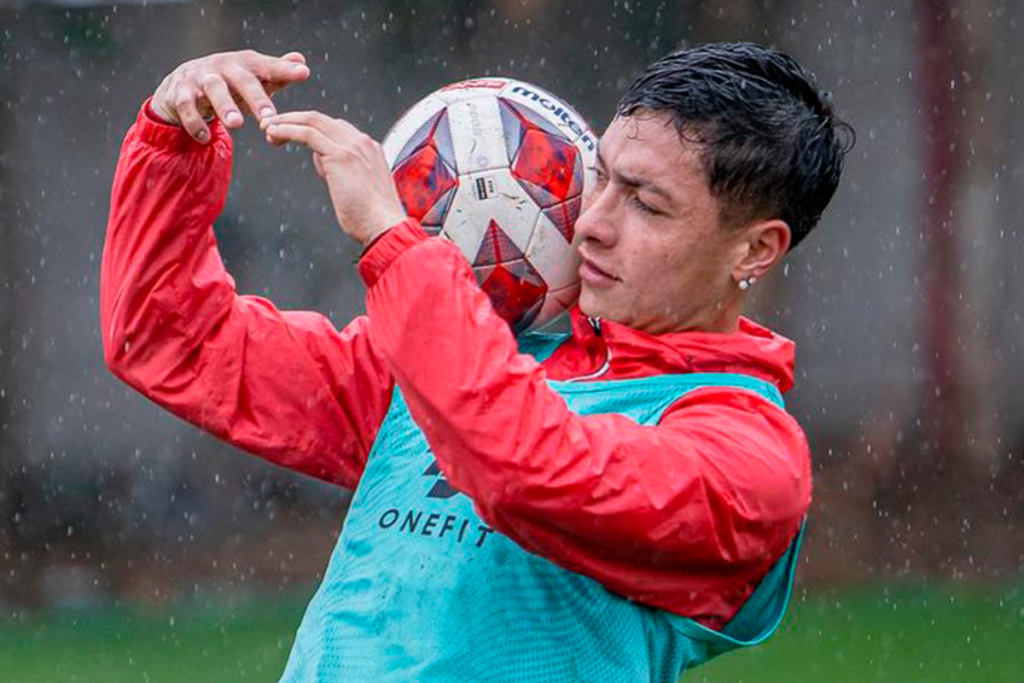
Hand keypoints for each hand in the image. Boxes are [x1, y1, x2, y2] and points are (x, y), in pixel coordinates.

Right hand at [151, 49, 310, 142]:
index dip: (285, 69)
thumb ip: (277, 72)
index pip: (267, 66)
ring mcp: (200, 78)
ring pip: (213, 90)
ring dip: (224, 106)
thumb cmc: (228, 83)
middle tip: (268, 116)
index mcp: (245, 64)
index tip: (303, 73)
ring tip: (236, 124)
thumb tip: (301, 61)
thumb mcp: (253, 78)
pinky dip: (195, 123)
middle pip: (242, 80)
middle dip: (256, 97)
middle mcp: (223, 67)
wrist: (182, 83)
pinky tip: (204, 138)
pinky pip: (186, 107)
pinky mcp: (180, 93)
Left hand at [261, 111, 406, 245]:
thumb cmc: (371, 218)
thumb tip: (323, 164)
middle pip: (322, 119)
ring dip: (286, 121)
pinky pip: (308, 133)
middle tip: (271, 125)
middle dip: (294, 119)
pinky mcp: (340, 155)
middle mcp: (362, 142)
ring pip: (313, 120)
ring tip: (267, 128)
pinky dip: (287, 130)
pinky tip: (273, 133)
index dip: (310, 128)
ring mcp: (352, 147)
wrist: (384, 226)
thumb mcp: (357, 189)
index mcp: (369, 149)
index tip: (291, 134)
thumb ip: (341, 171)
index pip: (335, 128)